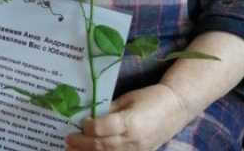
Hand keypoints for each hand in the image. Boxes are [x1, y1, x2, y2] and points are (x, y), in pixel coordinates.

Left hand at [65, 84, 190, 150]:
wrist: (175, 108)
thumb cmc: (150, 98)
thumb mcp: (128, 98)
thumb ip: (109, 110)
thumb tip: (89, 117)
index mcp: (130, 121)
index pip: (102, 128)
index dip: (88, 128)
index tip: (79, 124)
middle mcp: (134, 139)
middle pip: (102, 146)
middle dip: (83, 145)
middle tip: (68, 141)